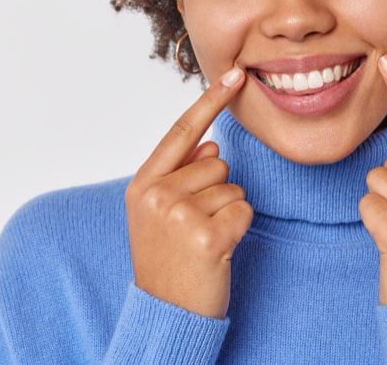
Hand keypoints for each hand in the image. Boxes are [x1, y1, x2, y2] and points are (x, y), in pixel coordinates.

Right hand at [125, 66, 252, 318]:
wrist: (165, 313)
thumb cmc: (167, 261)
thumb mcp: (159, 215)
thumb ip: (180, 176)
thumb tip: (212, 146)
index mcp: (142, 184)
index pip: (181, 132)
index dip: (209, 101)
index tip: (234, 74)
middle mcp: (157, 194)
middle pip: (216, 162)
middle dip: (216, 190)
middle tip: (196, 227)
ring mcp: (179, 214)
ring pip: (232, 186)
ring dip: (228, 211)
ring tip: (203, 239)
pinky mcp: (206, 235)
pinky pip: (244, 209)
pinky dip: (239, 228)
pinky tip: (218, 249)